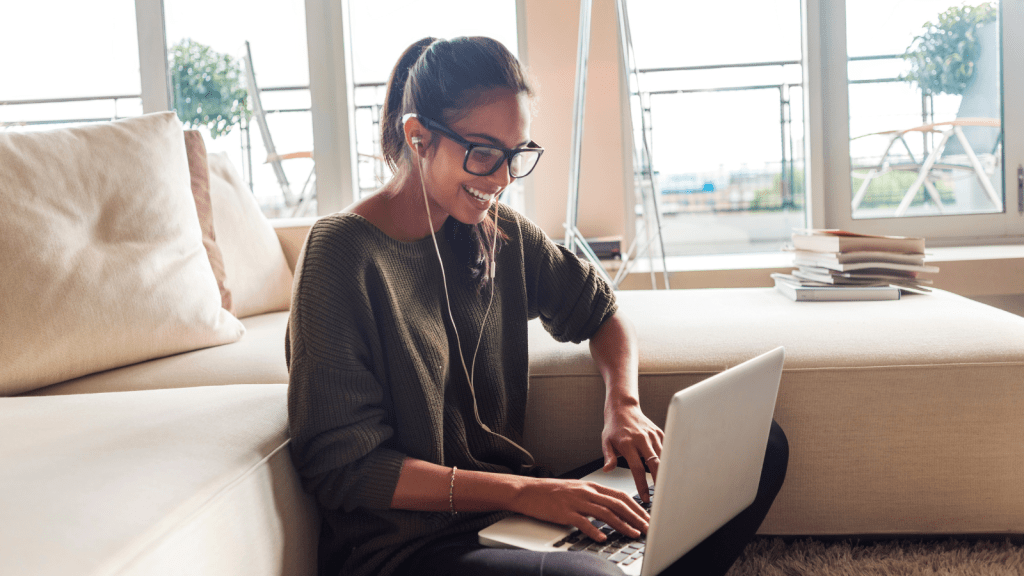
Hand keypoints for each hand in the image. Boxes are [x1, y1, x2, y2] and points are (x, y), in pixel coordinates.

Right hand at [511, 477, 649, 542]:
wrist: (528, 490)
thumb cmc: (551, 492)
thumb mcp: (576, 489)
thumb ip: (594, 496)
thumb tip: (611, 507)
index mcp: (590, 486)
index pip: (620, 495)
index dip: (636, 507)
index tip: (646, 517)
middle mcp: (586, 492)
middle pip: (617, 504)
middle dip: (635, 517)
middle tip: (647, 528)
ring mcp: (575, 502)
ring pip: (604, 513)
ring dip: (621, 524)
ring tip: (632, 533)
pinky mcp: (564, 512)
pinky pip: (582, 522)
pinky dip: (594, 530)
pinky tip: (602, 538)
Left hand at [602, 402, 664, 502]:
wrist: (623, 407)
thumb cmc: (614, 427)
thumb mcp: (606, 441)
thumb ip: (608, 457)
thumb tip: (607, 470)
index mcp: (628, 444)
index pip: (637, 468)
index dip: (642, 485)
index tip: (645, 497)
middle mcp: (642, 439)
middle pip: (655, 464)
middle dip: (660, 481)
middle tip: (662, 495)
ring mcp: (652, 435)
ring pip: (664, 457)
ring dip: (666, 472)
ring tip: (668, 486)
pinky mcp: (659, 433)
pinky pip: (666, 449)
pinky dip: (668, 460)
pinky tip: (669, 471)